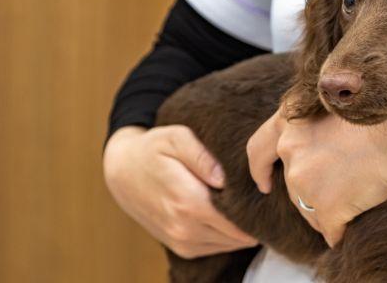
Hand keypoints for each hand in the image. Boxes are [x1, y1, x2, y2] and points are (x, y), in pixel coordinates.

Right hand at [104, 125, 257, 258]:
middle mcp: (184, 228)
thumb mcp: (176, 138)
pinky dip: (227, 235)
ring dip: (241, 229)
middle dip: (252, 220)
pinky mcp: (182, 248)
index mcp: (188, 202)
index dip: (255, 210)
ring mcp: (182, 241)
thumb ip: (202, 156)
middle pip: (238, 235)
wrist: (122, 172)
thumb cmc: (153, 149)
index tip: (263, 193)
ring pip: (230, 244)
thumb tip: (223, 178)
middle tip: (259, 198)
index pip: (237, 220)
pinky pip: (217, 247)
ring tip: (245, 205)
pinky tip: (228, 214)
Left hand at [247, 110, 386, 246]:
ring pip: (310, 210)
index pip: (258, 149)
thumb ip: (310, 132)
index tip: (264, 184)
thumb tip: (314, 159)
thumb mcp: (331, 112)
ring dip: (327, 212)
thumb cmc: (376, 119)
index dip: (260, 169)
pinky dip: (340, 231)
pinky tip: (351, 228)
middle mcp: (290, 152)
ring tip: (352, 202)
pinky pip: (330, 230)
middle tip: (337, 190)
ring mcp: (304, 181)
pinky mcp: (325, 207)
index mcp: (289, 125)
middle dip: (311, 194)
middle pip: (293, 187)